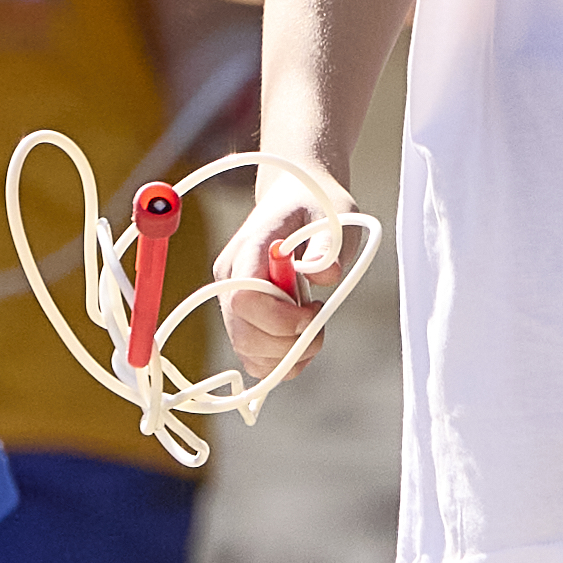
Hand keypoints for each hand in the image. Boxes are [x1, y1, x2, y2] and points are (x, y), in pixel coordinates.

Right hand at [212, 174, 351, 389]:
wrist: (296, 200)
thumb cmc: (314, 205)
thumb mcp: (332, 214)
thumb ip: (327, 245)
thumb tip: (324, 275)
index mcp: (248, 249)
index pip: (245, 298)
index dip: (280, 317)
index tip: (313, 308)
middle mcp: (230, 279)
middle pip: (244, 335)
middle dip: (289, 343)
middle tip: (318, 322)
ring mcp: (232, 302)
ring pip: (249, 354)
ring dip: (289, 356)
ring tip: (312, 328)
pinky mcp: (243, 320)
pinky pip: (255, 359)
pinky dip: (283, 362)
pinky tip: (302, 339)